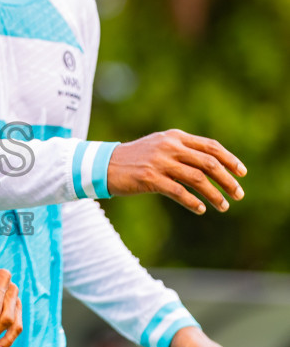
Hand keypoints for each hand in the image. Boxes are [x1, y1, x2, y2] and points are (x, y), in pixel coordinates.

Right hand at [107, 129, 245, 213]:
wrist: (106, 164)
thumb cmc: (136, 158)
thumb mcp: (160, 146)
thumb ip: (182, 150)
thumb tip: (212, 164)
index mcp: (175, 137)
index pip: (210, 146)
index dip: (230, 159)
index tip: (242, 173)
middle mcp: (170, 146)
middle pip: (209, 163)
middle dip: (227, 180)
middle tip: (239, 194)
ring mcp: (160, 162)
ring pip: (197, 179)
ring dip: (215, 194)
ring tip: (224, 206)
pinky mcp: (150, 178)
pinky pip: (179, 192)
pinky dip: (193, 202)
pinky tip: (201, 209)